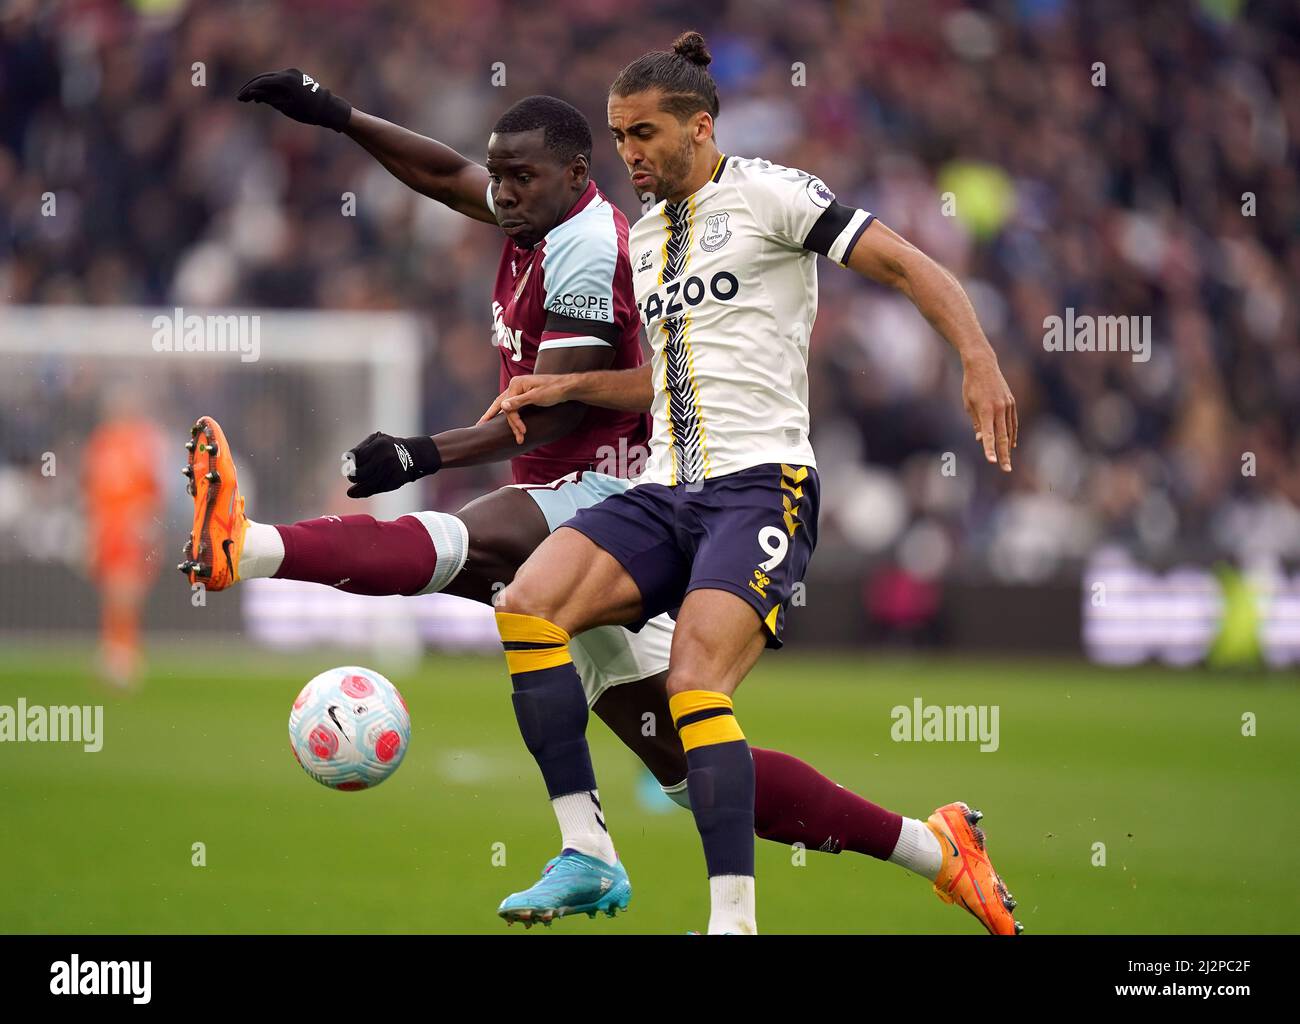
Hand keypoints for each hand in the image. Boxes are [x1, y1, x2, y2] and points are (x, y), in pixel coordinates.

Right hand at [236, 68, 351, 130]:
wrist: (329, 109)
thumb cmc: (309, 112)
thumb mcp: (286, 107)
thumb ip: (269, 99)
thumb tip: (253, 93)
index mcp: (285, 80)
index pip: (261, 82)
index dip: (248, 90)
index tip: (240, 98)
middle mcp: (288, 73)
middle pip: (264, 78)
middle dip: (252, 88)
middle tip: (241, 98)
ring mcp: (292, 73)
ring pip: (270, 79)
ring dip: (260, 88)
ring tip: (250, 99)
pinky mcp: (296, 77)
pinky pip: (279, 81)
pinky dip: (270, 88)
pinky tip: (263, 97)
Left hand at [344, 432, 439, 497]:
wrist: (413, 456)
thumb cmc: (389, 447)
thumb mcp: (376, 440)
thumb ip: (360, 448)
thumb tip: (346, 459)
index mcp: (378, 445)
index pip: (355, 458)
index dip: (351, 463)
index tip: (349, 466)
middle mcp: (384, 458)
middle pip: (358, 474)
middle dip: (352, 476)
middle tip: (352, 477)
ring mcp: (389, 471)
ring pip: (366, 485)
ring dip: (357, 489)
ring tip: (351, 492)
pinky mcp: (394, 482)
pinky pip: (375, 489)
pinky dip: (364, 493)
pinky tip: (357, 494)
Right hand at [477, 374, 570, 443]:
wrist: (567, 387)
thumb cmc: (554, 390)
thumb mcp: (536, 397)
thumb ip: (519, 402)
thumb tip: (502, 406)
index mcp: (516, 384)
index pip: (508, 407)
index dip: (513, 421)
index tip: (522, 432)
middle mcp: (515, 385)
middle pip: (501, 404)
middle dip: (494, 418)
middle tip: (480, 427)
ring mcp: (519, 389)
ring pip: (506, 405)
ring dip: (505, 419)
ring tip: (491, 427)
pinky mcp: (524, 393)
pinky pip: (512, 405)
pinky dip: (508, 413)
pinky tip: (501, 417)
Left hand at [962, 353, 1016, 471]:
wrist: (983, 365)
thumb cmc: (971, 386)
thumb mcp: (968, 404)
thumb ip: (977, 423)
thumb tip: (981, 440)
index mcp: (985, 410)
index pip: (988, 435)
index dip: (989, 449)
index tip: (991, 462)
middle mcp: (999, 409)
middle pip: (1002, 436)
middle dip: (1004, 455)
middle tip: (1006, 470)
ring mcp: (1007, 405)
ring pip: (1009, 431)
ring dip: (1008, 447)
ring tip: (1007, 462)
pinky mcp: (1011, 402)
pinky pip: (1013, 422)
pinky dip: (1012, 434)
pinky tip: (1012, 444)